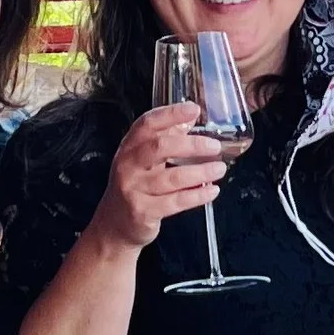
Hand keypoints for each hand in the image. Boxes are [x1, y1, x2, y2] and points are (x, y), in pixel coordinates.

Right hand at [90, 102, 224, 250]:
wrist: (114, 225)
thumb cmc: (134, 187)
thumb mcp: (143, 160)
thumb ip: (165, 139)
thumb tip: (190, 119)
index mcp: (129, 147)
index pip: (148, 124)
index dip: (170, 114)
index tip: (193, 109)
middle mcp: (128, 166)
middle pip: (160, 147)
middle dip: (191, 145)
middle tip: (214, 146)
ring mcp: (134, 189)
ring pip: (172, 177)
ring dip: (200, 172)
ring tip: (219, 169)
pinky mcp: (143, 211)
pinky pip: (176, 202)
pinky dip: (198, 196)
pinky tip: (212, 191)